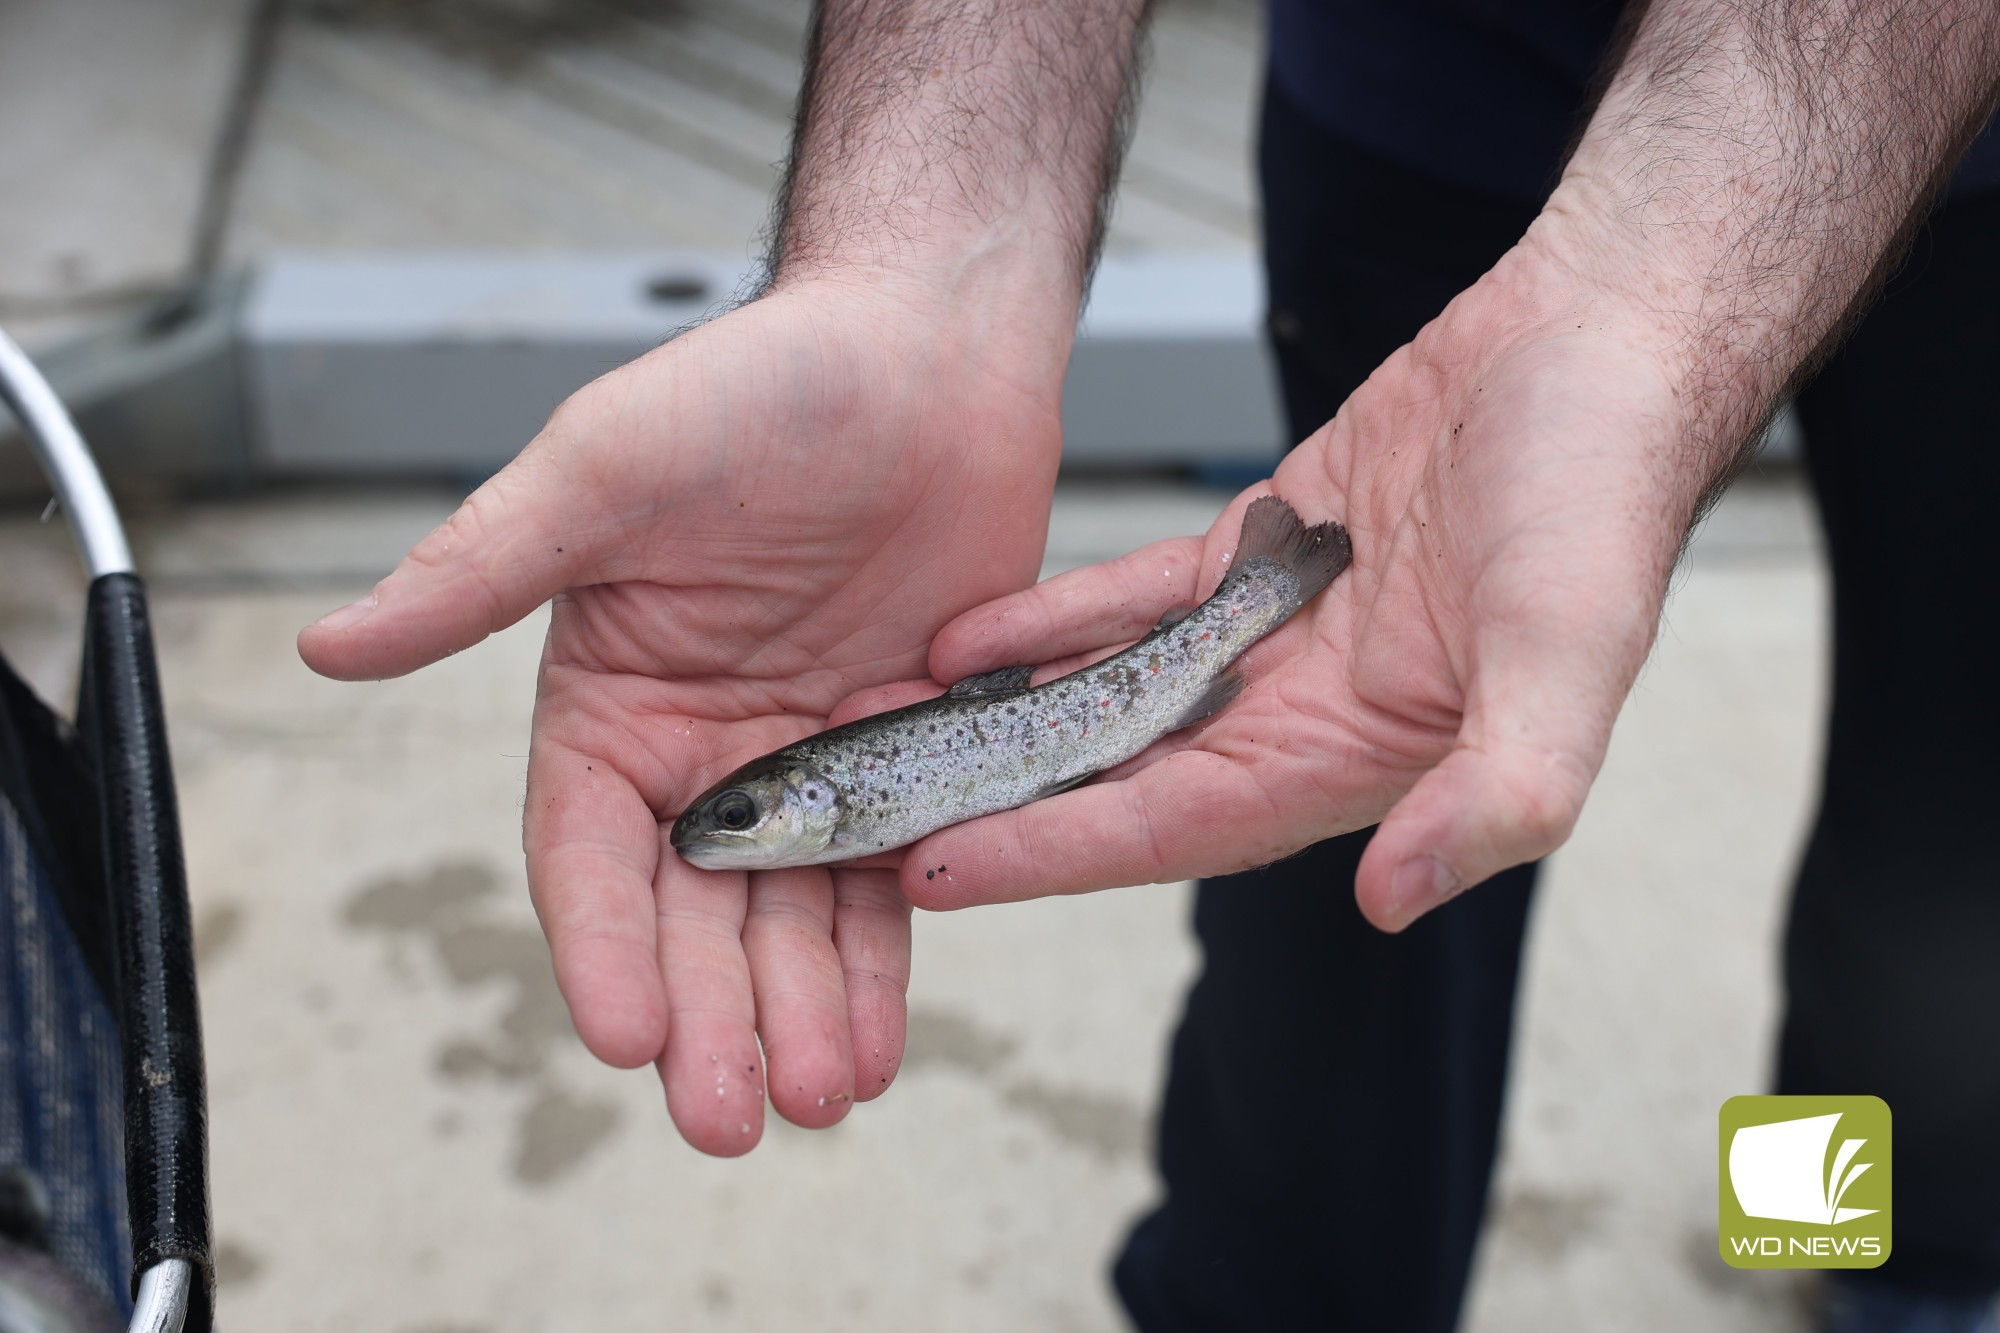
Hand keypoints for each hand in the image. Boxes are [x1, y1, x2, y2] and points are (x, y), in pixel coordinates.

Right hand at [299, 282, 1063, 1152]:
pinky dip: (881, 956)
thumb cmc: (756, 388)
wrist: (923, 354)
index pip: (587, 851)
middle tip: (730, 1114)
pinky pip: (889, 874)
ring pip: (790, 916)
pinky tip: (881, 1038)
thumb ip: (480, 573)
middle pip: (691, 912)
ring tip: (814, 1100)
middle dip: (709, 1014)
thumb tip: (327, 649)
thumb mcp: (604, 471)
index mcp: (608, 700)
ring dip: (797, 1011)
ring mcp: (805, 761)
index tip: (624, 1034)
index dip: (603, 945)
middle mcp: (699, 748)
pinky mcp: (902, 755)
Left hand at [897, 227, 1708, 929]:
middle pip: (1118, 778)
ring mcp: (1271, 638)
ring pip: (1110, 695)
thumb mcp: (1566, 654)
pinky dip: (1051, 622)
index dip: (1054, 852)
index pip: (1173, 827)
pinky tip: (963, 641)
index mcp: (1361, 761)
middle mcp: (1302, 716)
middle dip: (998, 806)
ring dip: (1005, 720)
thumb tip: (1391, 900)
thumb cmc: (1600, 499)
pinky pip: (1129, 601)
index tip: (937, 874)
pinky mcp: (1257, 554)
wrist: (1602, 341)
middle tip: (867, 825)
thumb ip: (1499, 790)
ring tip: (885, 737)